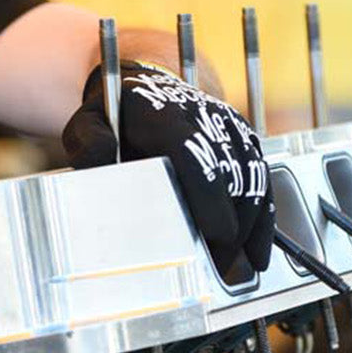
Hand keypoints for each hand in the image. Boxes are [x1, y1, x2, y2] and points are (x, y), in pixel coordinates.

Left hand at [61, 63, 274, 275]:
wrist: (144, 86)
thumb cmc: (113, 114)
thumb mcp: (88, 124)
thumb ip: (90, 144)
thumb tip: (100, 164)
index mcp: (163, 114)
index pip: (194, 153)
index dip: (209, 195)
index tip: (217, 233)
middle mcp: (204, 116)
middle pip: (229, 173)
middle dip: (230, 224)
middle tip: (217, 265)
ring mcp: (228, 126)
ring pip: (252, 178)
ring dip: (248, 227)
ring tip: (231, 266)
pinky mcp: (243, 139)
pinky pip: (261, 180)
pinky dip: (263, 219)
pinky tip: (257, 253)